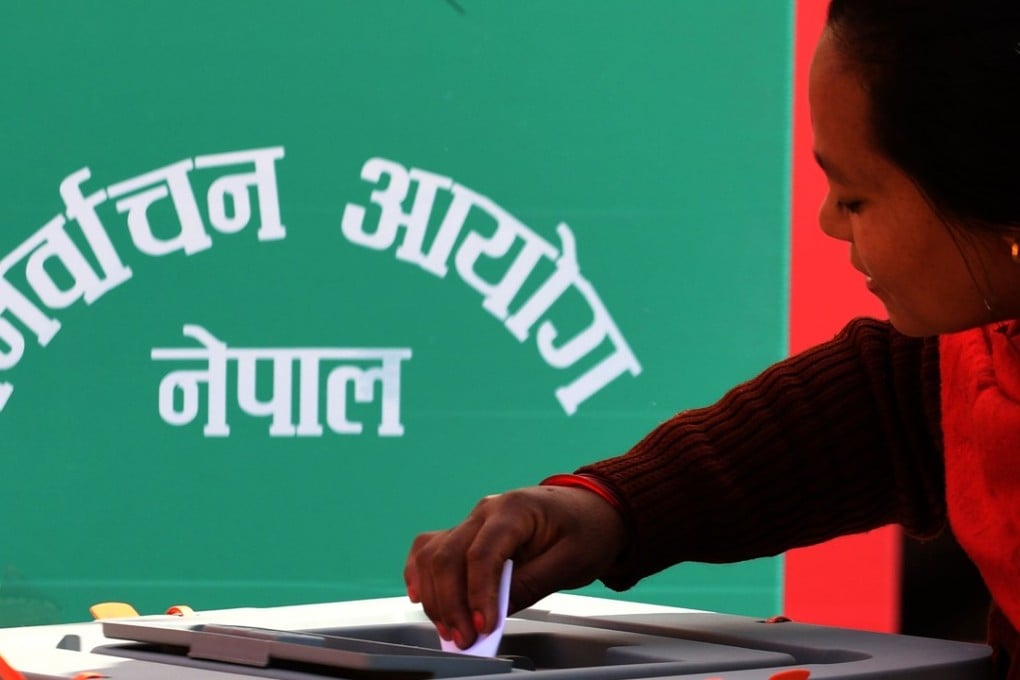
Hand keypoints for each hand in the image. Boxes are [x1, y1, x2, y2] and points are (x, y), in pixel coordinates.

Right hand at [404, 485, 626, 648]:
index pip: (483, 552)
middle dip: (452, 603)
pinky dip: (420, 573)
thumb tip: (498, 609)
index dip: (478, 593)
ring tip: (451, 630)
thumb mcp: (572, 560)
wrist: (591, 509)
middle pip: (449, 555)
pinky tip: (420, 596)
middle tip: (466, 639)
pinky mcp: (467, 534)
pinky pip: (431, 548)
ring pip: (434, 555)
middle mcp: (486, 511)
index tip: (483, 626)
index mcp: (515, 509)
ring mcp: (473, 521)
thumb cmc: (586, 528)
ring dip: (436, 596)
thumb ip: (533, 583)